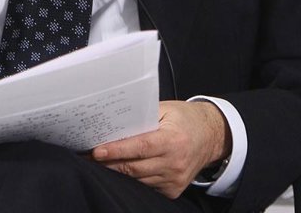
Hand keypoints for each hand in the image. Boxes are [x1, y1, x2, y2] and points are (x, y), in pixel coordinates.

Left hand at [91, 100, 231, 198]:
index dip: (116, 150)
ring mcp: (174, 179)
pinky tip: (123, 169)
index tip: (97, 151)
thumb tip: (116, 122)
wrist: (211, 136)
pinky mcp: (174, 190)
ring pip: (137, 179)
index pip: (139, 147)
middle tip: (89, 157)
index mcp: (173, 140)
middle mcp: (175, 162)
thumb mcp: (166, 109)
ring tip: (102, 162)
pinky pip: (146, 186)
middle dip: (109, 163)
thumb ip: (143, 116)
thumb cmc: (186, 119)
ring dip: (118, 172)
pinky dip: (133, 179)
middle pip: (133, 167)